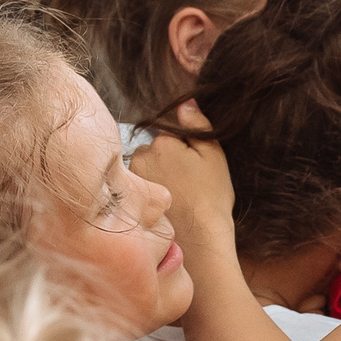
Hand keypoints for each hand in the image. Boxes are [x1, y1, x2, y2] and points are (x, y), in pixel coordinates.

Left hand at [131, 100, 236, 247]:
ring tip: (177, 196)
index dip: (183, 150)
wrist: (201, 238)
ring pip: (145, 167)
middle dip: (166, 160)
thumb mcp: (213, 155)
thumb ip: (198, 125)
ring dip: (157, 175)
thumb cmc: (211, 197)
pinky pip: (138, 184)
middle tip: (186, 183)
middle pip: (153, 149)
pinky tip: (167, 204)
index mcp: (162, 142)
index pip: (168, 134)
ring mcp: (132, 177)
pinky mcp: (127, 196)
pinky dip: (149, 191)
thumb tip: (184, 102)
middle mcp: (140, 156)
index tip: (194, 169)